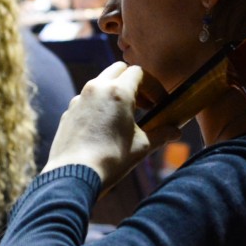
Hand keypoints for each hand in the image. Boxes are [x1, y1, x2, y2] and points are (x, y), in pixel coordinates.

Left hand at [43, 62, 179, 185]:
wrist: (74, 175)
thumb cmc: (111, 160)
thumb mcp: (141, 147)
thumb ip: (161, 134)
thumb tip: (175, 132)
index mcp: (118, 92)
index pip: (139, 73)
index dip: (154, 86)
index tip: (160, 103)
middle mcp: (97, 88)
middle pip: (118, 70)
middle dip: (134, 82)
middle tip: (144, 104)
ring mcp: (80, 99)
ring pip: (100, 83)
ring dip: (115, 92)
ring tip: (125, 116)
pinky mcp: (69, 111)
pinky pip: (87, 99)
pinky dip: (99, 104)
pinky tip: (104, 127)